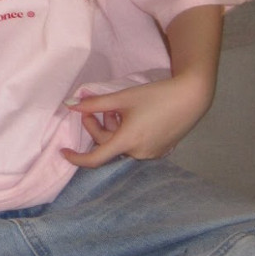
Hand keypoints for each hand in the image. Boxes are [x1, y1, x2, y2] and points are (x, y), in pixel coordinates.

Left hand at [60, 71, 214, 167]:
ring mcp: (151, 154)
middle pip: (108, 146)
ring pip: (121, 145)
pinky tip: (129, 116)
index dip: (76, 158)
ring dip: (112, 129)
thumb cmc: (156, 96)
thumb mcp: (122, 97)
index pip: (95, 159)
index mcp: (128, 142)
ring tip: (115, 109)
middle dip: (96, 127)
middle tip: (92, 108)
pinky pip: (135, 146)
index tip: (63, 152)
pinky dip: (125, 133)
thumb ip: (95, 103)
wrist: (191, 97)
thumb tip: (70, 105)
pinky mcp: (160, 150)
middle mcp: (139, 154)